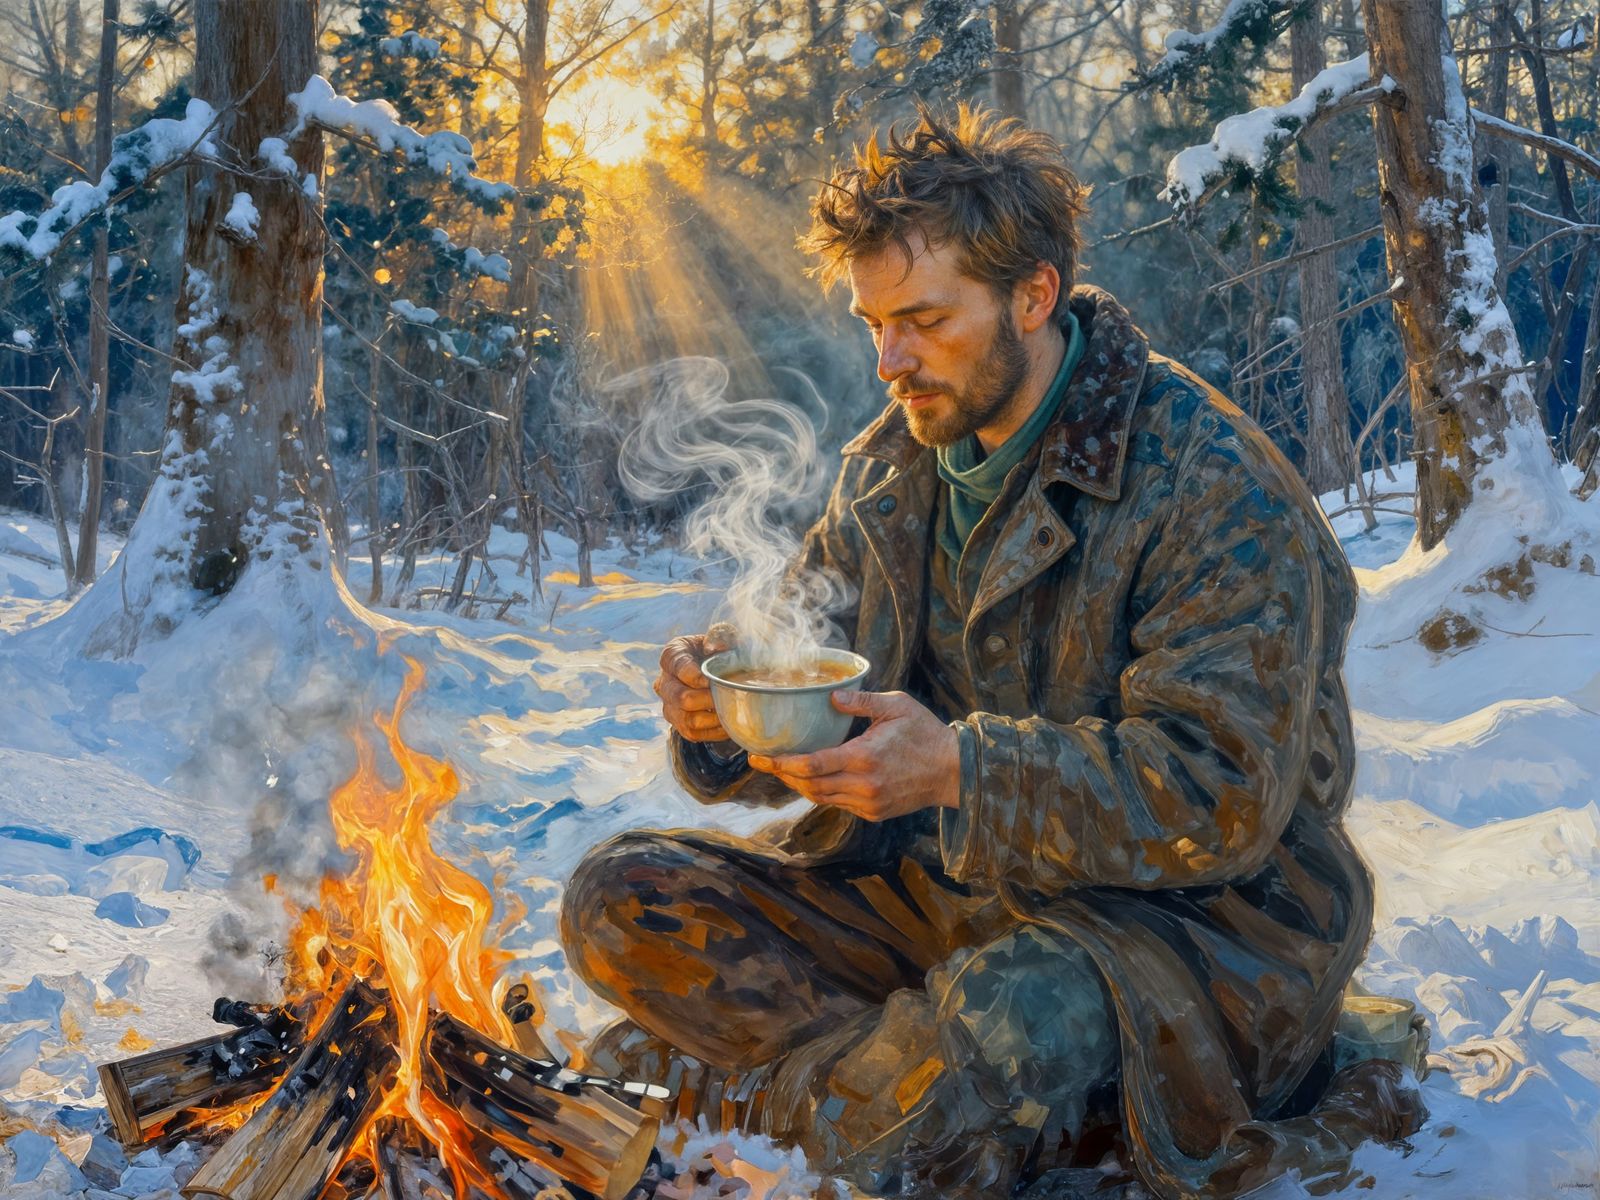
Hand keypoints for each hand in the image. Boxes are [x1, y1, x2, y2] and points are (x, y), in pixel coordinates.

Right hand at [654, 624, 735, 742]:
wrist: (716, 671)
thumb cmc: (719, 652)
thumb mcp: (722, 636)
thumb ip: (721, 635)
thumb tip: (714, 648)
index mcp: (672, 655)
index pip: (677, 666)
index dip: (694, 675)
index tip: (711, 680)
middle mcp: (664, 682)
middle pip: (681, 698)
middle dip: (708, 699)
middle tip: (727, 696)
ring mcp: (669, 706)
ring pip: (687, 720)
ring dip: (713, 717)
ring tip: (730, 710)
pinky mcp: (678, 724)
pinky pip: (694, 734)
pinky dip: (714, 731)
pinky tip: (728, 721)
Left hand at [747, 690, 959, 820]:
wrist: (954, 771)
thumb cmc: (926, 734)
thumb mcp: (897, 707)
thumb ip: (862, 701)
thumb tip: (832, 696)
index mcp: (864, 757)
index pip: (812, 765)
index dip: (782, 764)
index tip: (761, 757)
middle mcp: (863, 785)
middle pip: (809, 786)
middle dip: (782, 775)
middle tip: (762, 762)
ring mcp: (868, 803)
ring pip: (821, 798)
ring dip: (799, 785)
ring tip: (781, 769)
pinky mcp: (873, 812)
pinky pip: (838, 803)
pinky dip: (821, 792)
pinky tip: (812, 778)